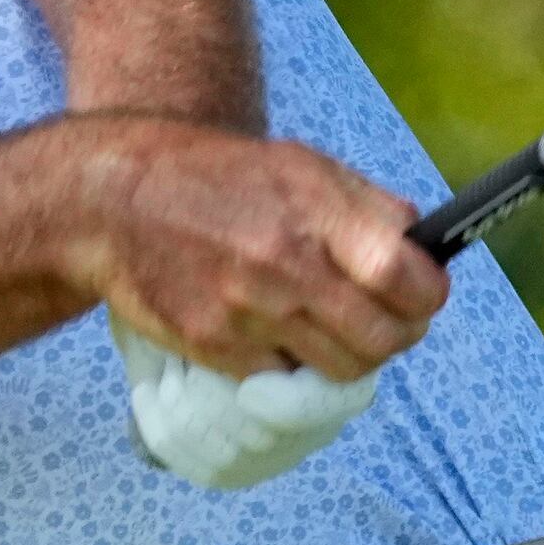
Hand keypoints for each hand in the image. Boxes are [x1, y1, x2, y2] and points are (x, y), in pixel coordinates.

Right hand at [51, 118, 446, 380]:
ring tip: (336, 329)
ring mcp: (248, 311)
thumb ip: (369, 208)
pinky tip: (282, 332)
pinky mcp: (215, 346)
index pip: (403, 278)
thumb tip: (423, 247)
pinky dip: (294, 365)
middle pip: (381, 338)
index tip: (423, 294)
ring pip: (341, 369)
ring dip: (351, 355)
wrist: (116, 200)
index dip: (427, 295)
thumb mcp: (302, 166)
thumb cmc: (219, 178)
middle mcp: (284, 264)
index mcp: (315, 211)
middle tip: (390, 322)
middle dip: (398, 335)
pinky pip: (285, 378)